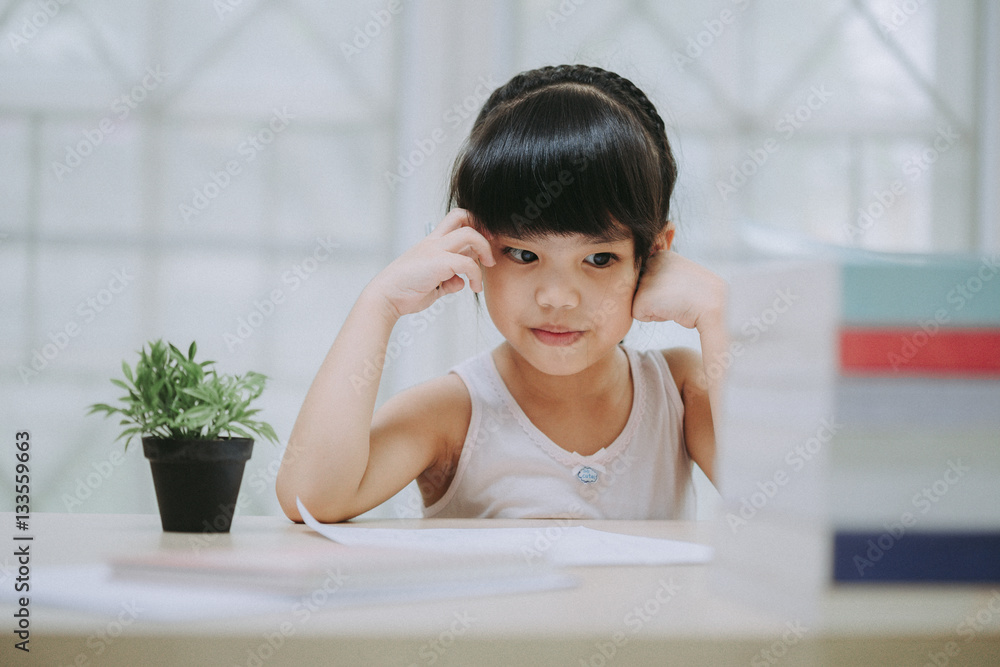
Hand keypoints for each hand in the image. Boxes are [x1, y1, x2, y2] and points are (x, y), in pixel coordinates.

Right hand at [367, 209, 494, 319]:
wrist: (386, 297)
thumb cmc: (405, 292)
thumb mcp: (432, 283)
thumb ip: (448, 280)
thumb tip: (460, 282)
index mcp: (430, 244)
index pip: (454, 221)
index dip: (473, 226)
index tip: (483, 244)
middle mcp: (433, 242)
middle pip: (462, 215)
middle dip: (482, 228)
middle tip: (489, 248)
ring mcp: (435, 250)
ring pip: (469, 234)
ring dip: (484, 249)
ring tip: (488, 267)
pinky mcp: (438, 263)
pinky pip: (467, 263)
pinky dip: (476, 276)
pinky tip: (474, 288)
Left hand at [632, 250, 725, 330]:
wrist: (715, 304)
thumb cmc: (702, 293)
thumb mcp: (681, 275)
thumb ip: (664, 275)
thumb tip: (656, 280)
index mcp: (661, 255)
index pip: (649, 278)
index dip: (664, 290)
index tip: (681, 289)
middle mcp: (650, 263)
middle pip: (642, 289)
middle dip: (658, 298)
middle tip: (679, 297)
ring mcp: (646, 279)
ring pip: (640, 301)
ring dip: (656, 307)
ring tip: (675, 303)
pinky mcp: (642, 298)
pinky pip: (640, 315)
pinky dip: (655, 317)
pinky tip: (671, 310)